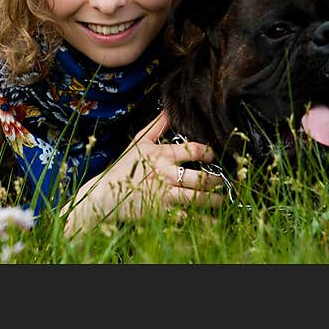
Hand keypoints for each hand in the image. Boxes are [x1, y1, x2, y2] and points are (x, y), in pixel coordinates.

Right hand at [61, 110, 223, 235]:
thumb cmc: (123, 166)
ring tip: (220, 200)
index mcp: (162, 155)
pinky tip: (210, 219)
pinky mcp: (160, 213)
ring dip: (213, 200)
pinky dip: (200, 219)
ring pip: (197, 198)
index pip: (195, 150)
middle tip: (224, 181)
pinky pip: (186, 217)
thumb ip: (157, 126)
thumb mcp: (138, 142)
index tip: (214, 155)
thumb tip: (169, 109)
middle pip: (201, 177)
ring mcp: (164, 195)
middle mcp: (166, 174)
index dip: (209, 152)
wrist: (104, 195)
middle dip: (216, 180)